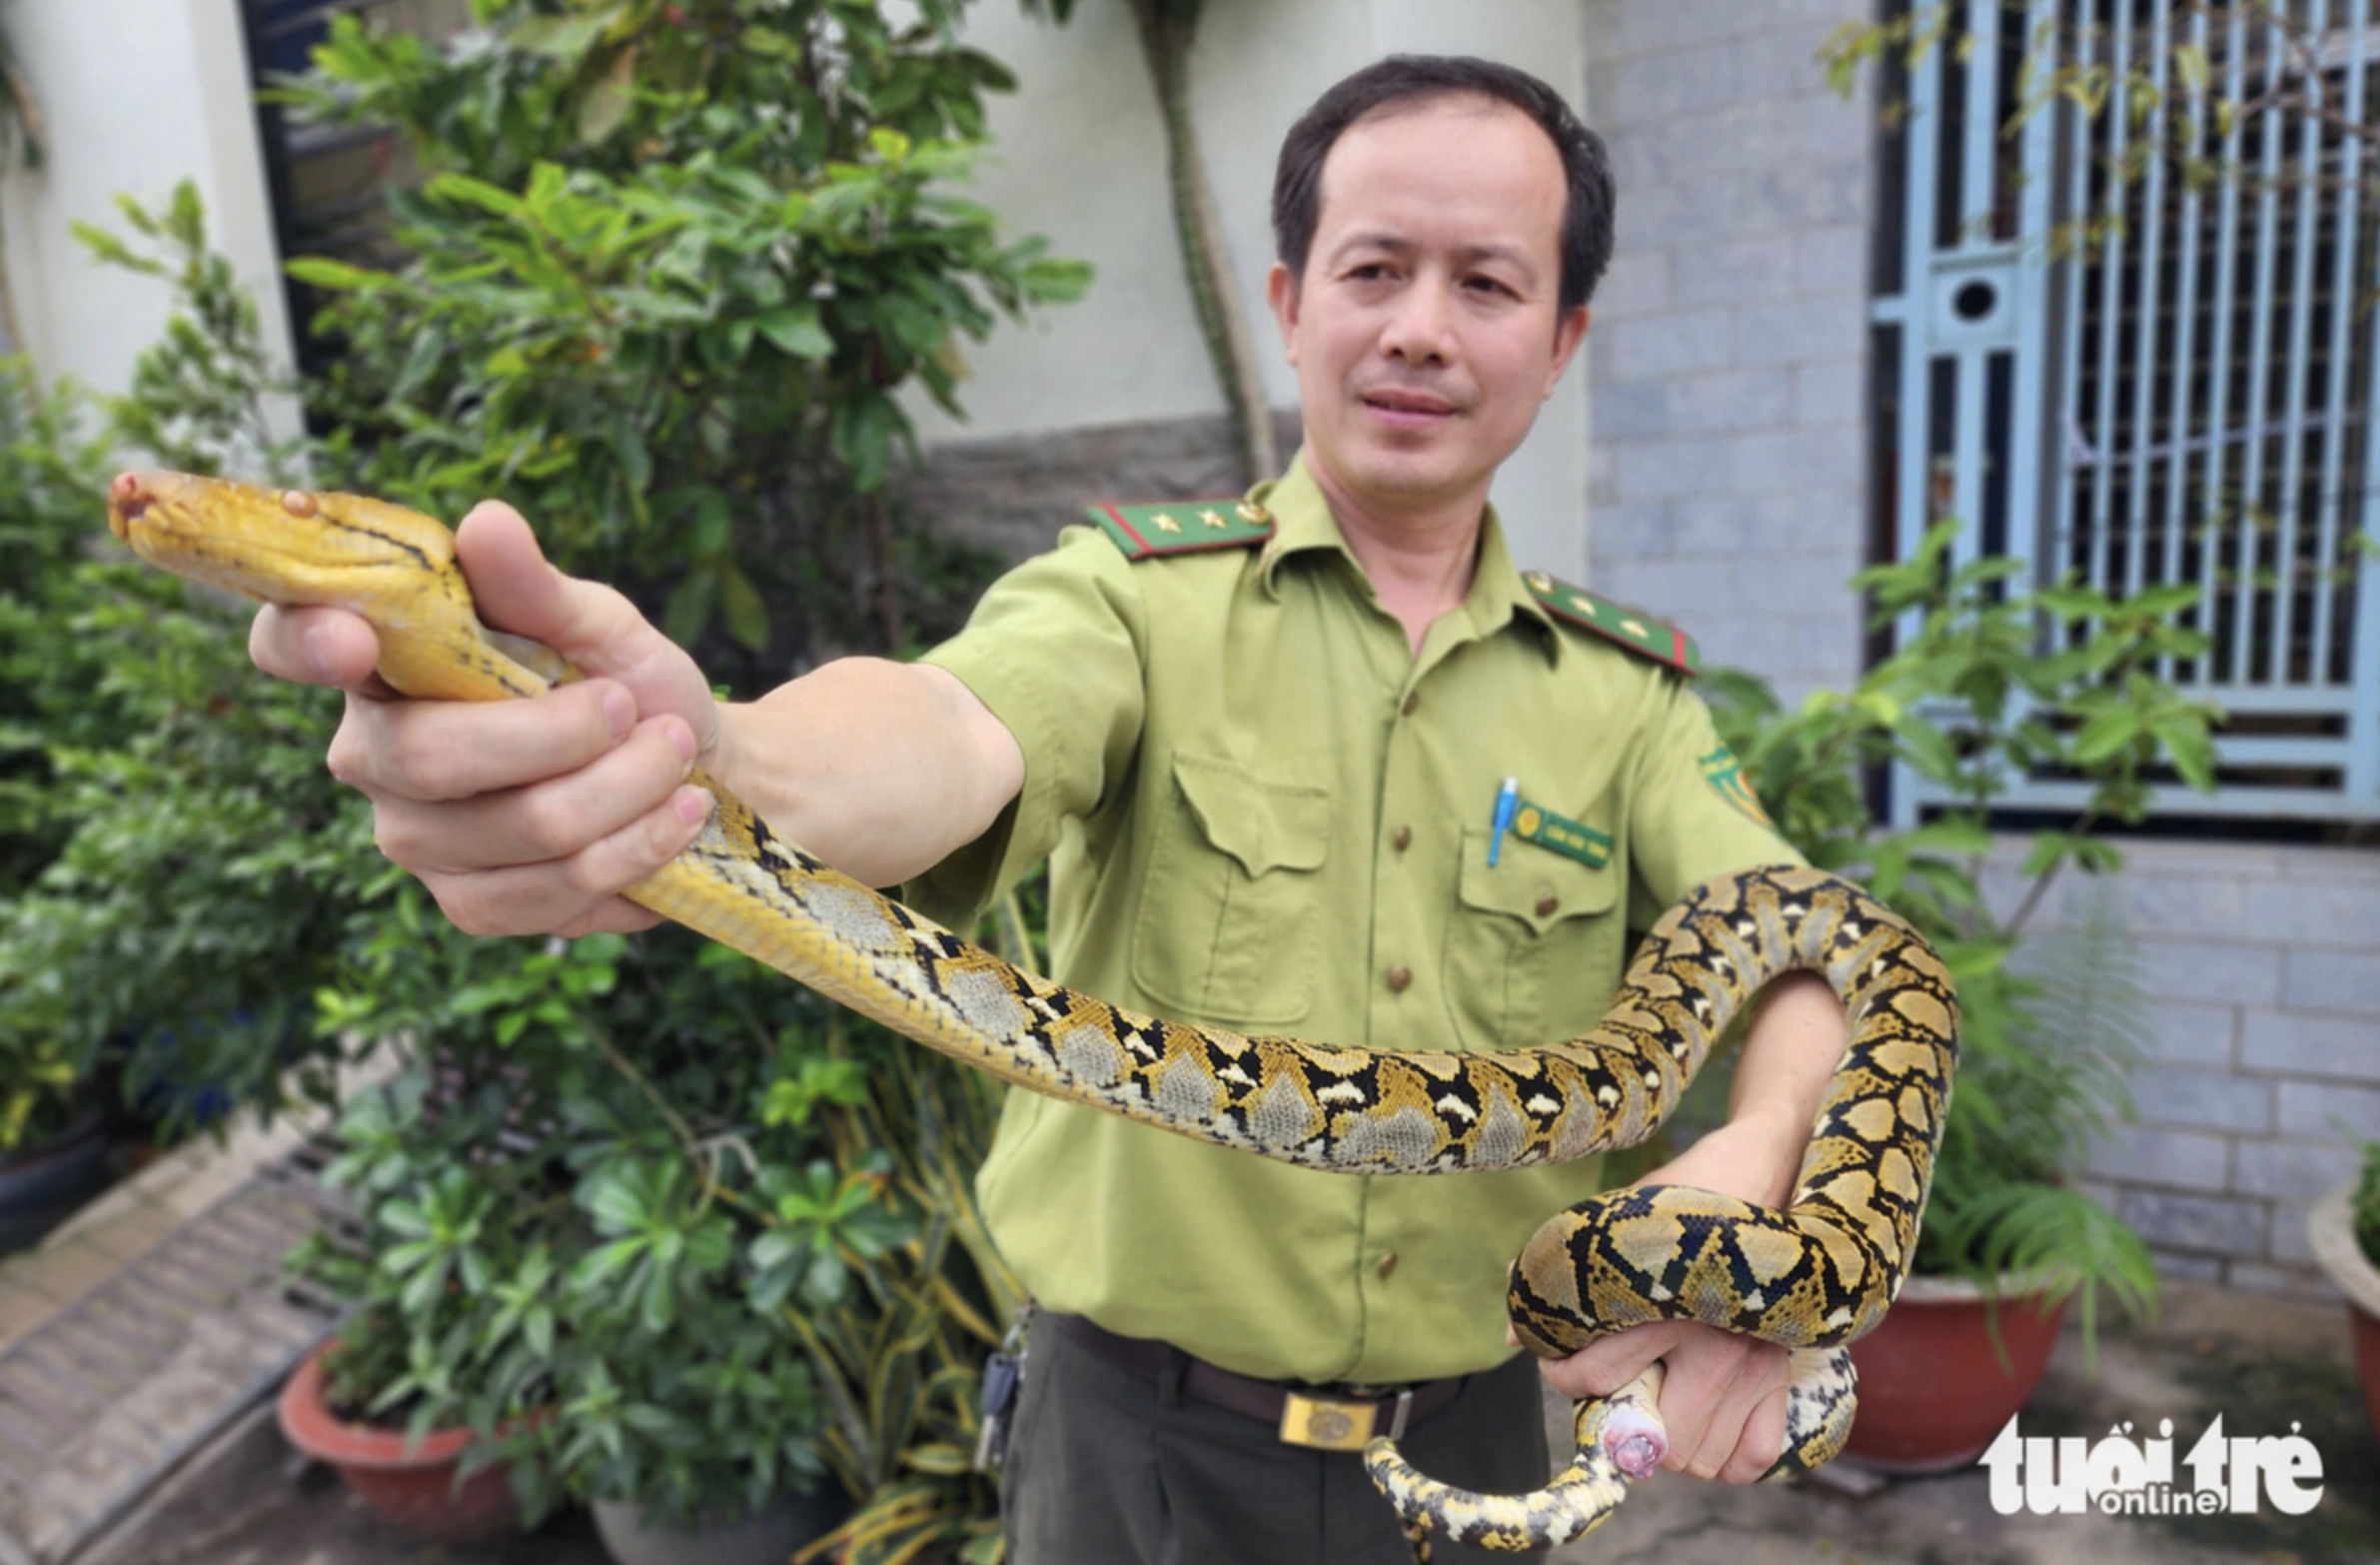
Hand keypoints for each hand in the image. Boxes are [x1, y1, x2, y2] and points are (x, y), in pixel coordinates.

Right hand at [248, 500, 719, 936]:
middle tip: (631, 704)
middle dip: (562, 733)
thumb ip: (536, 586)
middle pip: (431, 758)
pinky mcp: (473, 905)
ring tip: (672, 751)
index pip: (289, 644)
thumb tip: (486, 523)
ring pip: (523, 826)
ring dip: (626, 787)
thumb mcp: (594, 621)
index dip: (303, 642)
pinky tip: (674, 811)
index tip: (354, 640)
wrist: (693, 770)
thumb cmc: (625, 680)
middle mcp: (375, 754)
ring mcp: (419, 840)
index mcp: (382, 663)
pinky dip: (638, 844)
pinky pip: (556, 888)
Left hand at [1532, 1118, 1803, 1482]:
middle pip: (1655, 1438)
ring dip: (1670, 1445)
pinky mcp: (1781, 1371)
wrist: (1767, 1168)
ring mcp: (1753, 1363)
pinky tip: (1703, 1425)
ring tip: (1654, 1408)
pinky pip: (1754, 1454)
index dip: (1560, 1374)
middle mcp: (1713, 1342)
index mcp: (1662, 1299)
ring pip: (1701, 1457)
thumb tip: (1510, 1331)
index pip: (1595, 1374)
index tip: (1556, 1360)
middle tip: (1610, 1392)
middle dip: (1619, 1422)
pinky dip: (1727, 1457)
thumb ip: (1565, 1274)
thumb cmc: (1684, 1193)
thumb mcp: (1618, 1220)